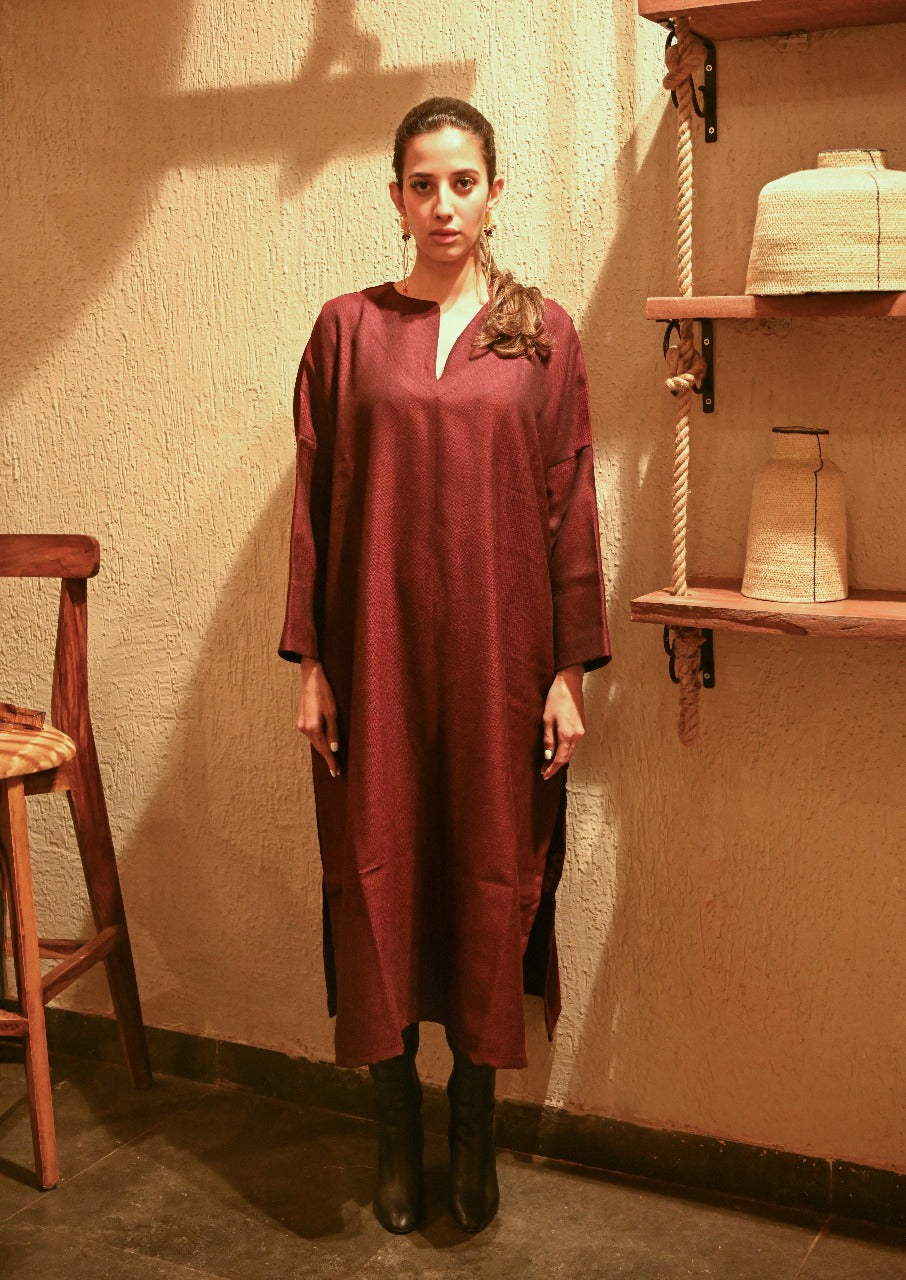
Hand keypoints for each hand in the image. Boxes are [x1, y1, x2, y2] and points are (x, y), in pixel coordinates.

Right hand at [296, 658, 341, 776]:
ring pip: (314, 741)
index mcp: (313, 728)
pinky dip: (318, 741)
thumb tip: (334, 749)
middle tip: (336, 769)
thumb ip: (333, 732)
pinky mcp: (300, 720)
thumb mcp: (333, 712)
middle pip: (318, 748)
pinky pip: (311, 735)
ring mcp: (301, 725)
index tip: (336, 772)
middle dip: (328, 758)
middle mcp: (304, 729)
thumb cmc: (324, 693)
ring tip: (331, 759)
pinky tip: (323, 743)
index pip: (325, 749)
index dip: (331, 761)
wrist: (311, 679)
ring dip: (323, 749)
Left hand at [540, 665, 584, 779]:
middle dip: (555, 766)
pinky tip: (558, 751)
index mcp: (567, 734)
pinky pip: (573, 744)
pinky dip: (565, 750)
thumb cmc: (556, 698)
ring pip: (570, 751)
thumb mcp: (547, 719)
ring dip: (560, 758)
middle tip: (544, 772)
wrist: (570, 684)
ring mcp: (581, 731)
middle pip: (566, 757)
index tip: (544, 775)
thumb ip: (548, 739)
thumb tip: (548, 756)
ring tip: (548, 764)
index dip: (552, 769)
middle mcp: (577, 735)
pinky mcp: (581, 727)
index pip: (560, 758)